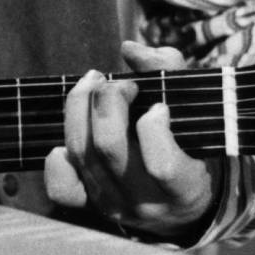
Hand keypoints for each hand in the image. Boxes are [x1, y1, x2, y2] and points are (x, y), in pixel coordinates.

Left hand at [43, 41, 219, 239]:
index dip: (154, 127)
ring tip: (93, 83)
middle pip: (108, 149)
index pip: (162, 165)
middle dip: (108, 102)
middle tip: (120, 84)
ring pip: (81, 154)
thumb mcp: (195, 111)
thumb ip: (169, 72)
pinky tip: (74, 131)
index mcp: (184, 188)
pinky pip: (61, 188)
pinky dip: (58, 158)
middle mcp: (147, 204)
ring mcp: (114, 205)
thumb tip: (129, 49)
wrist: (181, 200)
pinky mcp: (89, 205)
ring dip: (79, 108)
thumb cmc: (191, 145)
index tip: (160, 106)